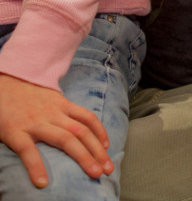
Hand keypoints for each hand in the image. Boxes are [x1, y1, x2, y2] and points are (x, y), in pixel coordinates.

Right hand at [0, 73, 112, 187]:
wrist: (3, 83)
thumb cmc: (27, 95)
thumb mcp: (50, 98)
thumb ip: (62, 110)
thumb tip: (78, 125)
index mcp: (62, 105)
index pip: (87, 118)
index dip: (100, 133)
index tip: (108, 148)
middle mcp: (53, 113)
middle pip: (81, 132)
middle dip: (97, 151)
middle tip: (108, 169)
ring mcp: (36, 123)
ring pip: (65, 140)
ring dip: (83, 157)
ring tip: (94, 174)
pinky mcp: (16, 132)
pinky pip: (28, 151)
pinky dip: (36, 167)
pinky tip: (42, 182)